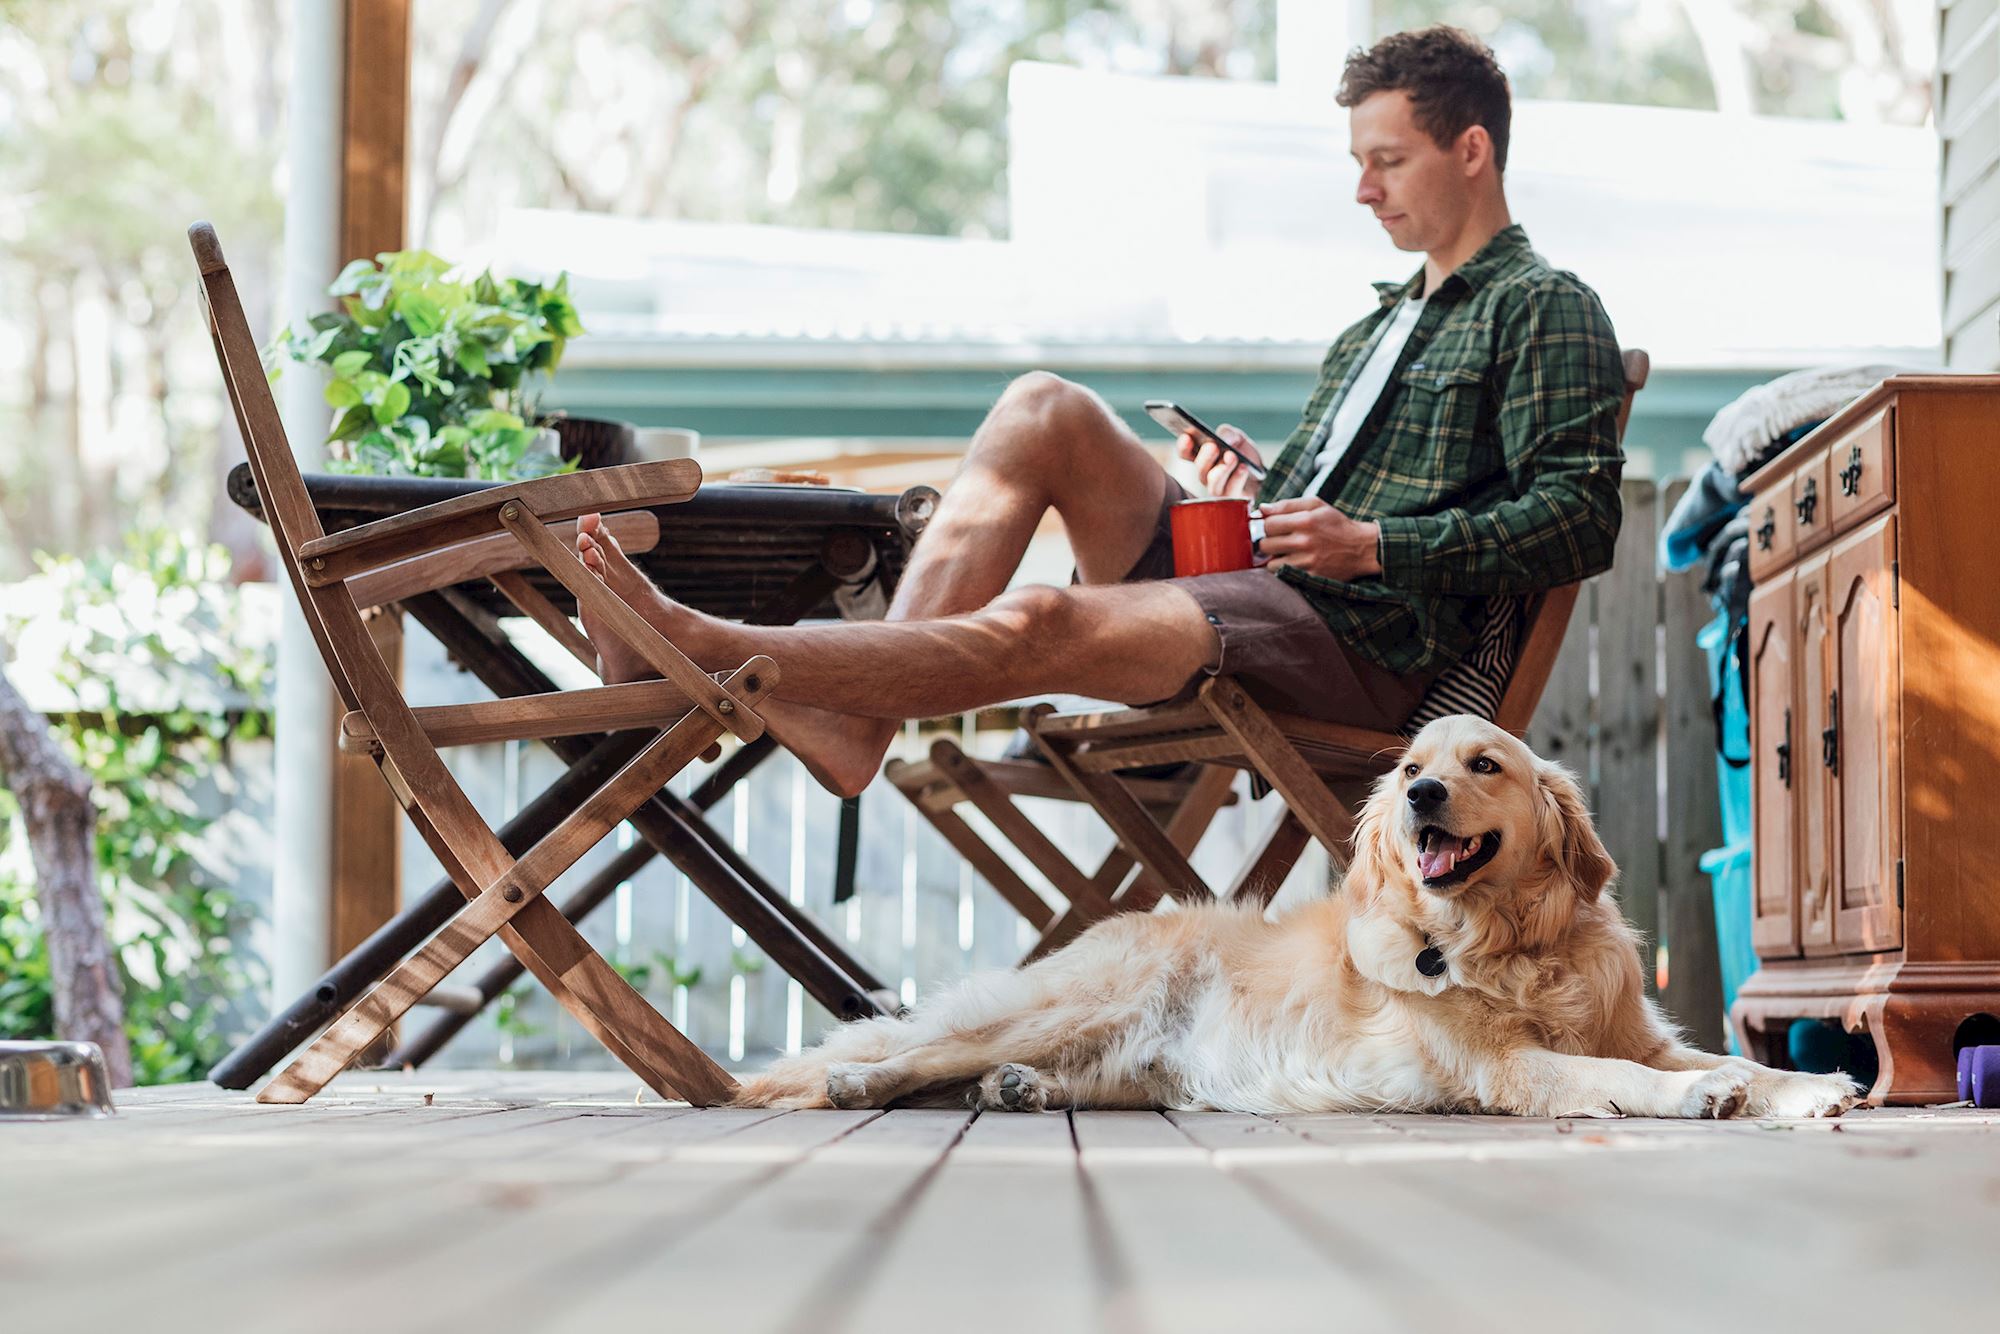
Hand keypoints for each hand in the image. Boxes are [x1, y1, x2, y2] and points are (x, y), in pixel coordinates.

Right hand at [1176, 425, 1261, 498]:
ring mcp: (1218, 489)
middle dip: (1205, 457)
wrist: (1262, 474)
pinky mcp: (1232, 499)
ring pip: (1213, 483)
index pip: (1186, 454)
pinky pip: (1230, 491)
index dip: (1183, 447)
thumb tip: (1224, 438)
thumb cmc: (1244, 455)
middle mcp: (1206, 475)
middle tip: (1214, 446)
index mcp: (1202, 457)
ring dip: (1221, 469)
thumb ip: (1228, 433)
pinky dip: (1237, 478)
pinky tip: (1243, 468)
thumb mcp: (1237, 437)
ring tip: (1231, 456)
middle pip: (1200, 469)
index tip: (1187, 436)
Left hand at [1256, 497, 1381, 579]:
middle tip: (1282, 541)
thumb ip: (1287, 505)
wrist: (1361, 548)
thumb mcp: (1316, 505)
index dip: (1269, 525)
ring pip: (1271, 564)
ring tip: (1288, 554)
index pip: (1268, 524)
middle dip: (1270, 542)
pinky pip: (1284, 576)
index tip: (1277, 527)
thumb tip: (1261, 509)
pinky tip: (1296, 564)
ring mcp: (1307, 562)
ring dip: (1276, 559)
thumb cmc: (1336, 524)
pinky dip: (1286, 571)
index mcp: (1305, 521)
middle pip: (1266, 545)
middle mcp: (1305, 542)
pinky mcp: (1311, 577)